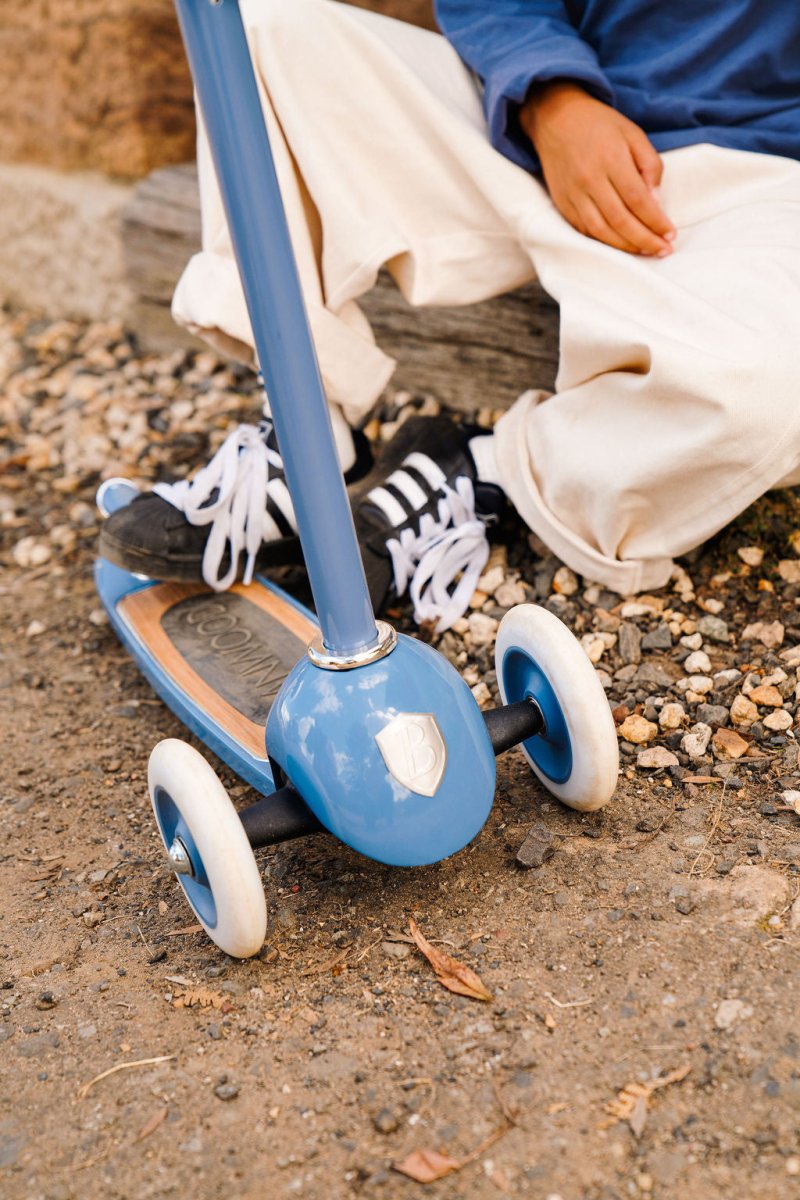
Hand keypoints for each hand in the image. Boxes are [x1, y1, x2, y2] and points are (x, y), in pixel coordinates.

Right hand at [520, 81, 674, 255]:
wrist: (555, 119)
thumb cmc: (599, 124)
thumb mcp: (633, 134)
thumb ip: (649, 165)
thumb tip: (656, 202)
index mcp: (611, 159)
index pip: (638, 200)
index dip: (656, 221)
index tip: (670, 234)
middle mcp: (590, 180)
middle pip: (621, 220)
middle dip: (645, 240)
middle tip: (662, 251)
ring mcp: (573, 194)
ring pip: (601, 231)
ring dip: (626, 246)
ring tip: (645, 251)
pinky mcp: (562, 203)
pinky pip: (584, 230)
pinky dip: (604, 241)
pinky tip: (621, 244)